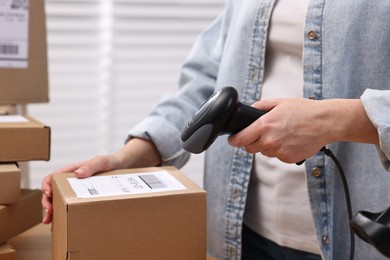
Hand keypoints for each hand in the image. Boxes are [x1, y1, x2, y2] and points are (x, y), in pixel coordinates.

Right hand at [41, 138, 161, 223]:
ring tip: (50, 222)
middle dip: (47, 204)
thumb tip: (78, 174)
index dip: (46, 187)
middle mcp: (70, 181)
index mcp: (71, 171)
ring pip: (58, 201)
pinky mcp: (81, 197)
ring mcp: (75, 190)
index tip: (48, 196)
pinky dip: (63, 214)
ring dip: (52, 211)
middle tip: (48, 215)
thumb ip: (91, 166)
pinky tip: (62, 223)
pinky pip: (69, 206)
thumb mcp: (101, 162)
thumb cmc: (109, 162)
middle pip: (51, 193)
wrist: (121, 167)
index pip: (51, 178)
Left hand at [228, 98, 333, 162]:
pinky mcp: (288, 159)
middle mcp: (270, 140)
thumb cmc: (304, 111)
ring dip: (267, 145)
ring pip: (264, 152)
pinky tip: (289, 141)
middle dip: (251, 142)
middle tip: (260, 134)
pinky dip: (280, 150)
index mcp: (264, 125)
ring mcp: (279, 151)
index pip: (240, 139)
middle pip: (249, 148)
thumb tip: (249, 111)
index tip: (232, 139)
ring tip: (281, 135)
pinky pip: (277, 156)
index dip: (234, 140)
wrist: (325, 123)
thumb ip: (261, 107)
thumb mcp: (279, 103)